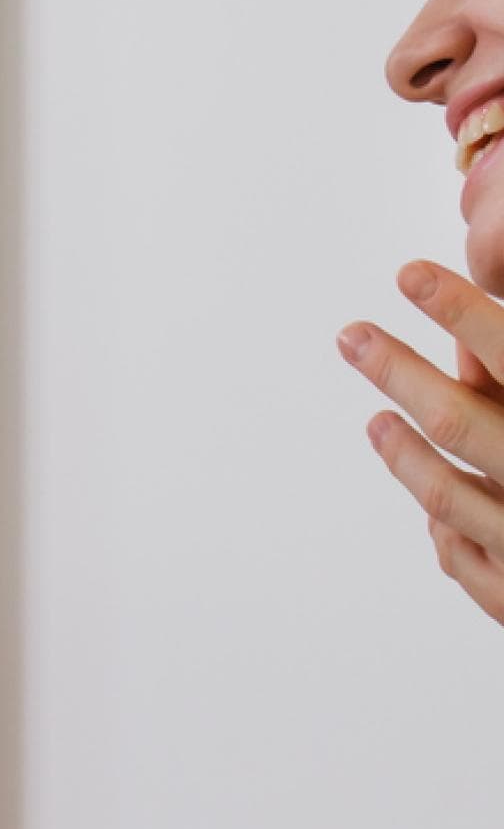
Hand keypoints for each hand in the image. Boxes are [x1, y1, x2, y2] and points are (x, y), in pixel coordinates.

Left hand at [341, 260, 503, 626]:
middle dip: (400, 372)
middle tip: (351, 333)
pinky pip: (463, 554)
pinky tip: (430, 502)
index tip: (410, 274)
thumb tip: (477, 340)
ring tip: (376, 418)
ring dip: (402, 453)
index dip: (462, 313)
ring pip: (445, 495)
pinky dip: (444, 526)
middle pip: (459, 420)